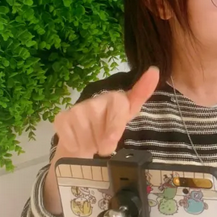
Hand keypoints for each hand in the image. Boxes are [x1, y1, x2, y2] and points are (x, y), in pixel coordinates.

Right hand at [43, 66, 159, 215]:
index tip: (113, 140)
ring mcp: (77, 109)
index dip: (116, 125)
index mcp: (115, 99)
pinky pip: (72, 140)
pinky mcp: (62, 118)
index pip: (118, 105)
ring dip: (91, 146)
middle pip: (104, 131)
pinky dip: (76, 146)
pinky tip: (79, 142)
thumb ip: (141, 94)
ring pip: (88, 138)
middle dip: (105, 143)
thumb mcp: (128, 113)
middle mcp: (95, 101)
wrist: (84, 139)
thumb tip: (154, 70)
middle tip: (105, 143)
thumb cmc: (110, 125)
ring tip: (93, 142)